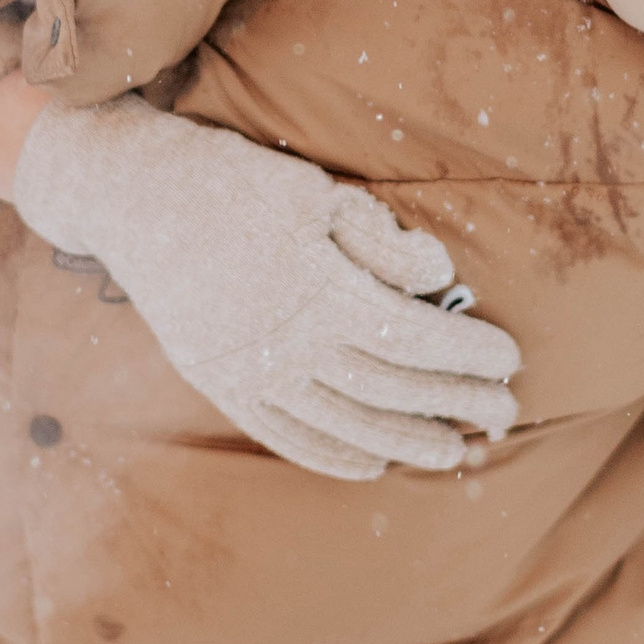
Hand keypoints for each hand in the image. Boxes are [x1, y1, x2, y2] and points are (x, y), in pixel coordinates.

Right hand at [10, 95, 521, 480]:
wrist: (134, 196)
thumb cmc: (234, 181)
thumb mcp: (313, 191)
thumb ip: (378, 239)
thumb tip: (440, 278)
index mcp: (315, 286)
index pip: (411, 336)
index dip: (466, 353)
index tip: (509, 358)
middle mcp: (284, 340)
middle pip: (388, 387)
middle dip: (454, 403)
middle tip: (506, 413)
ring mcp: (248, 370)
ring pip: (344, 423)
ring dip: (407, 441)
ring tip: (455, 449)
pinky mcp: (220, 382)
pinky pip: (285, 435)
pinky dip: (335, 454)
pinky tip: (375, 462)